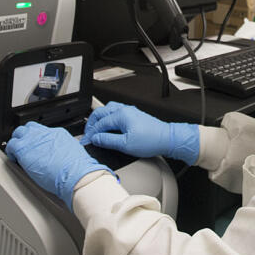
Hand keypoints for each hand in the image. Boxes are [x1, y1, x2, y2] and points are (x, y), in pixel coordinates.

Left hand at [5, 122, 113, 206]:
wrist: (75, 174)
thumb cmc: (78, 169)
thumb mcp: (74, 153)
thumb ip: (65, 151)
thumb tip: (63, 156)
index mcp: (58, 134)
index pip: (44, 131)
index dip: (39, 139)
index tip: (37, 146)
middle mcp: (45, 134)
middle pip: (30, 127)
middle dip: (27, 136)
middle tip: (26, 146)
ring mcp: (34, 139)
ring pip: (19, 132)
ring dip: (18, 141)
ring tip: (17, 152)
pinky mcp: (24, 149)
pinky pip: (11, 145)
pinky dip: (10, 151)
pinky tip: (13, 158)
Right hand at [83, 102, 199, 163]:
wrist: (167, 139)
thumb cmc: (151, 140)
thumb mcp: (125, 145)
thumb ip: (108, 141)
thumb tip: (96, 139)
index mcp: (121, 115)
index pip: (100, 123)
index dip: (91, 134)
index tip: (87, 141)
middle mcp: (125, 110)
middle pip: (101, 113)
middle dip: (92, 123)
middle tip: (87, 134)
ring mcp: (130, 111)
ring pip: (108, 110)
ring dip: (100, 118)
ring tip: (95, 128)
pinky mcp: (134, 115)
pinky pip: (116, 112)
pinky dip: (108, 118)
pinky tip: (109, 125)